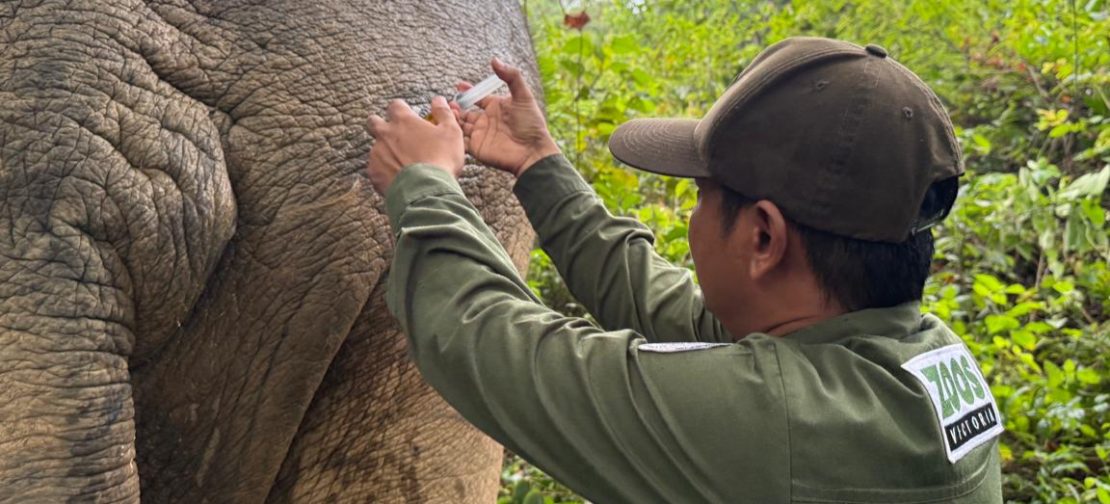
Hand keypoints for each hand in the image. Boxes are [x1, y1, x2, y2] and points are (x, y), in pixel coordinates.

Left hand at [367, 96, 463, 193]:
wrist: (426, 189)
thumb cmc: (440, 159)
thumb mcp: (451, 132)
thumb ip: (443, 113)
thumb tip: (439, 100)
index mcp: (403, 121)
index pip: (395, 105)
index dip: (401, 109)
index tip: (408, 115)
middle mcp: (385, 134)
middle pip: (374, 122)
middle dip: (381, 125)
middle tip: (395, 134)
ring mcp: (377, 154)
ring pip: (375, 147)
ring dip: (385, 151)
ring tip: (402, 163)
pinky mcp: (374, 173)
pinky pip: (376, 169)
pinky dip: (385, 171)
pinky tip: (398, 178)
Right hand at [454, 58, 560, 177]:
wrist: (532, 152)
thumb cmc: (531, 124)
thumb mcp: (523, 96)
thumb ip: (511, 76)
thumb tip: (494, 59)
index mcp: (496, 107)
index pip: (477, 97)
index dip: (468, 91)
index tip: (459, 85)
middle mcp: (486, 121)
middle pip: (465, 112)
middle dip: (455, 107)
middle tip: (450, 103)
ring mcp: (480, 135)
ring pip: (460, 125)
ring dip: (452, 119)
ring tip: (446, 113)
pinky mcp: (477, 148)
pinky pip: (461, 141)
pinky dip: (453, 135)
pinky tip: (447, 128)